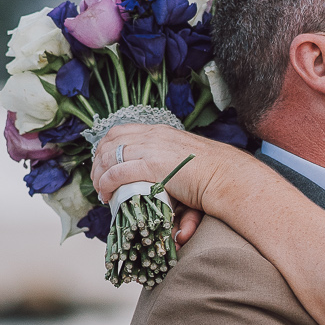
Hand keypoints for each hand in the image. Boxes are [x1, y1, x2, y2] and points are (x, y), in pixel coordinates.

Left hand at [92, 124, 225, 213]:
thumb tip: (160, 180)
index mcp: (160, 131)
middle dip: (97, 161)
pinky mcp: (152, 165)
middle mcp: (153, 135)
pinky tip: (106, 193)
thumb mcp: (185, 161)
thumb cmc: (213, 173)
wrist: (226, 175)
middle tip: (97, 180)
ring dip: (99, 174)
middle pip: (110, 141)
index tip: (103, 165)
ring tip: (100, 190)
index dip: (106, 148)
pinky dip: (106, 183)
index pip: (121, 131)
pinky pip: (117, 172)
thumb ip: (169, 168)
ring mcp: (151, 148)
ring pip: (110, 156)